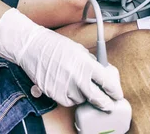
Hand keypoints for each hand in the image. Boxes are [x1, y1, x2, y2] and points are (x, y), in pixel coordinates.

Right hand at [0, 8, 123, 108]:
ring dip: (82, 95)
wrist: (32, 47)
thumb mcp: (78, 49)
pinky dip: (69, 97)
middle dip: (105, 103)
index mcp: (85, 63)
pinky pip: (68, 101)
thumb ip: (90, 63)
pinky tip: (66, 85)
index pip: (106, 82)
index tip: (117, 94)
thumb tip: (102, 74)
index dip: (114, 90)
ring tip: (76, 83)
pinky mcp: (54, 94)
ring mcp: (65, 87)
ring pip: (81, 100)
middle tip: (108, 104)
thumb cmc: (55, 45)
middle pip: (98, 98)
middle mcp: (77, 77)